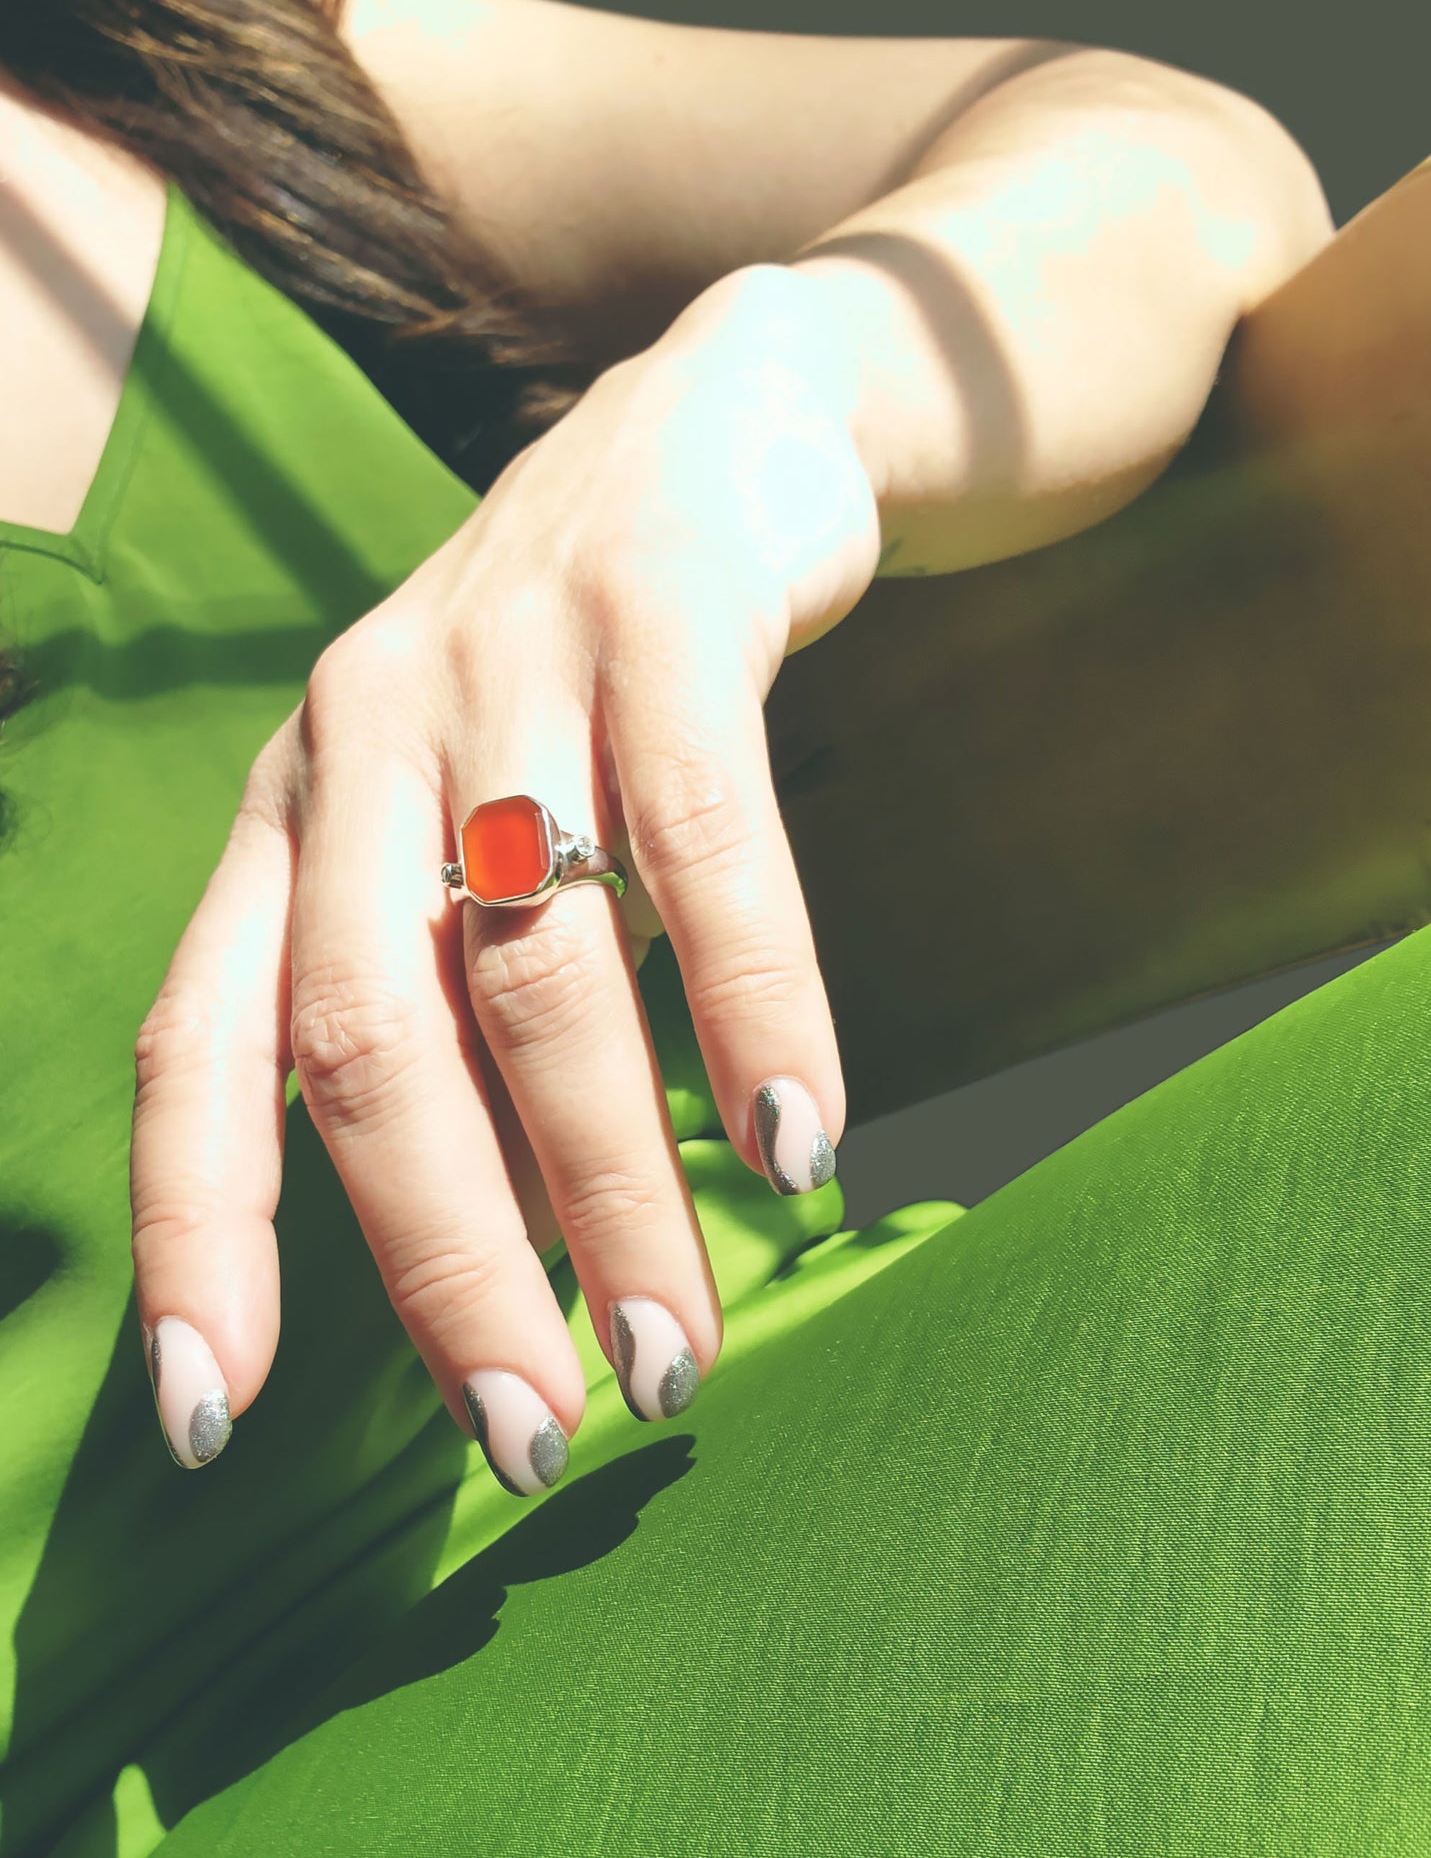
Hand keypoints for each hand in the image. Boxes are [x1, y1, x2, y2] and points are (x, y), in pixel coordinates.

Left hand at [129, 265, 883, 1487]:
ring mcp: (505, 664)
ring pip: (540, 966)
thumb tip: (486, 1270)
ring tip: (680, 1344)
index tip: (208, 1426)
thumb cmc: (574, 691)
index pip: (199, 1051)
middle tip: (538, 1433)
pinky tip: (805, 1137)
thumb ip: (444, 1008)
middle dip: (447, 1263)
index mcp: (288, 816)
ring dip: (612, 1183)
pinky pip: (703, 839)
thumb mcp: (461, 830)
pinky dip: (754, 1002)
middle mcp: (360, 740)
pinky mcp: (660, 610)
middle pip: (366, 1039)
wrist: (715, 424)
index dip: (197, 1241)